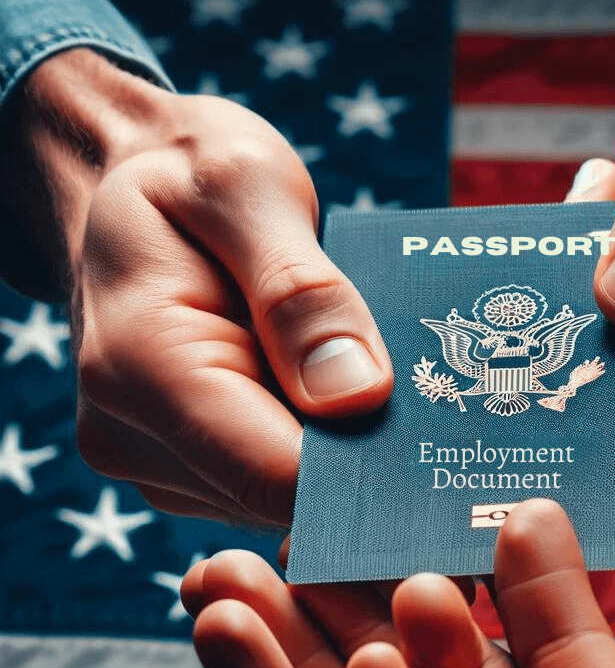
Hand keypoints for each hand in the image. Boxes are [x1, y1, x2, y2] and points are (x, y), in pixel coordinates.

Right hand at [2, 48, 390, 524]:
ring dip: (342, 450)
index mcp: (139, 365)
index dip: (365, 472)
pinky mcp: (183, 464)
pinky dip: (316, 444)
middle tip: (435, 398)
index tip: (442, 444)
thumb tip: (358, 395)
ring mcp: (156, 458)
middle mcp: (132, 435)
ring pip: (282, 498)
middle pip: (283, 496)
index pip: (271, 472)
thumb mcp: (245, 185)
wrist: (120, 184)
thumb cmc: (186, 169)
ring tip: (378, 375)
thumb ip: (300, 290)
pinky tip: (340, 389)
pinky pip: (269, 479)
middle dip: (364, 458)